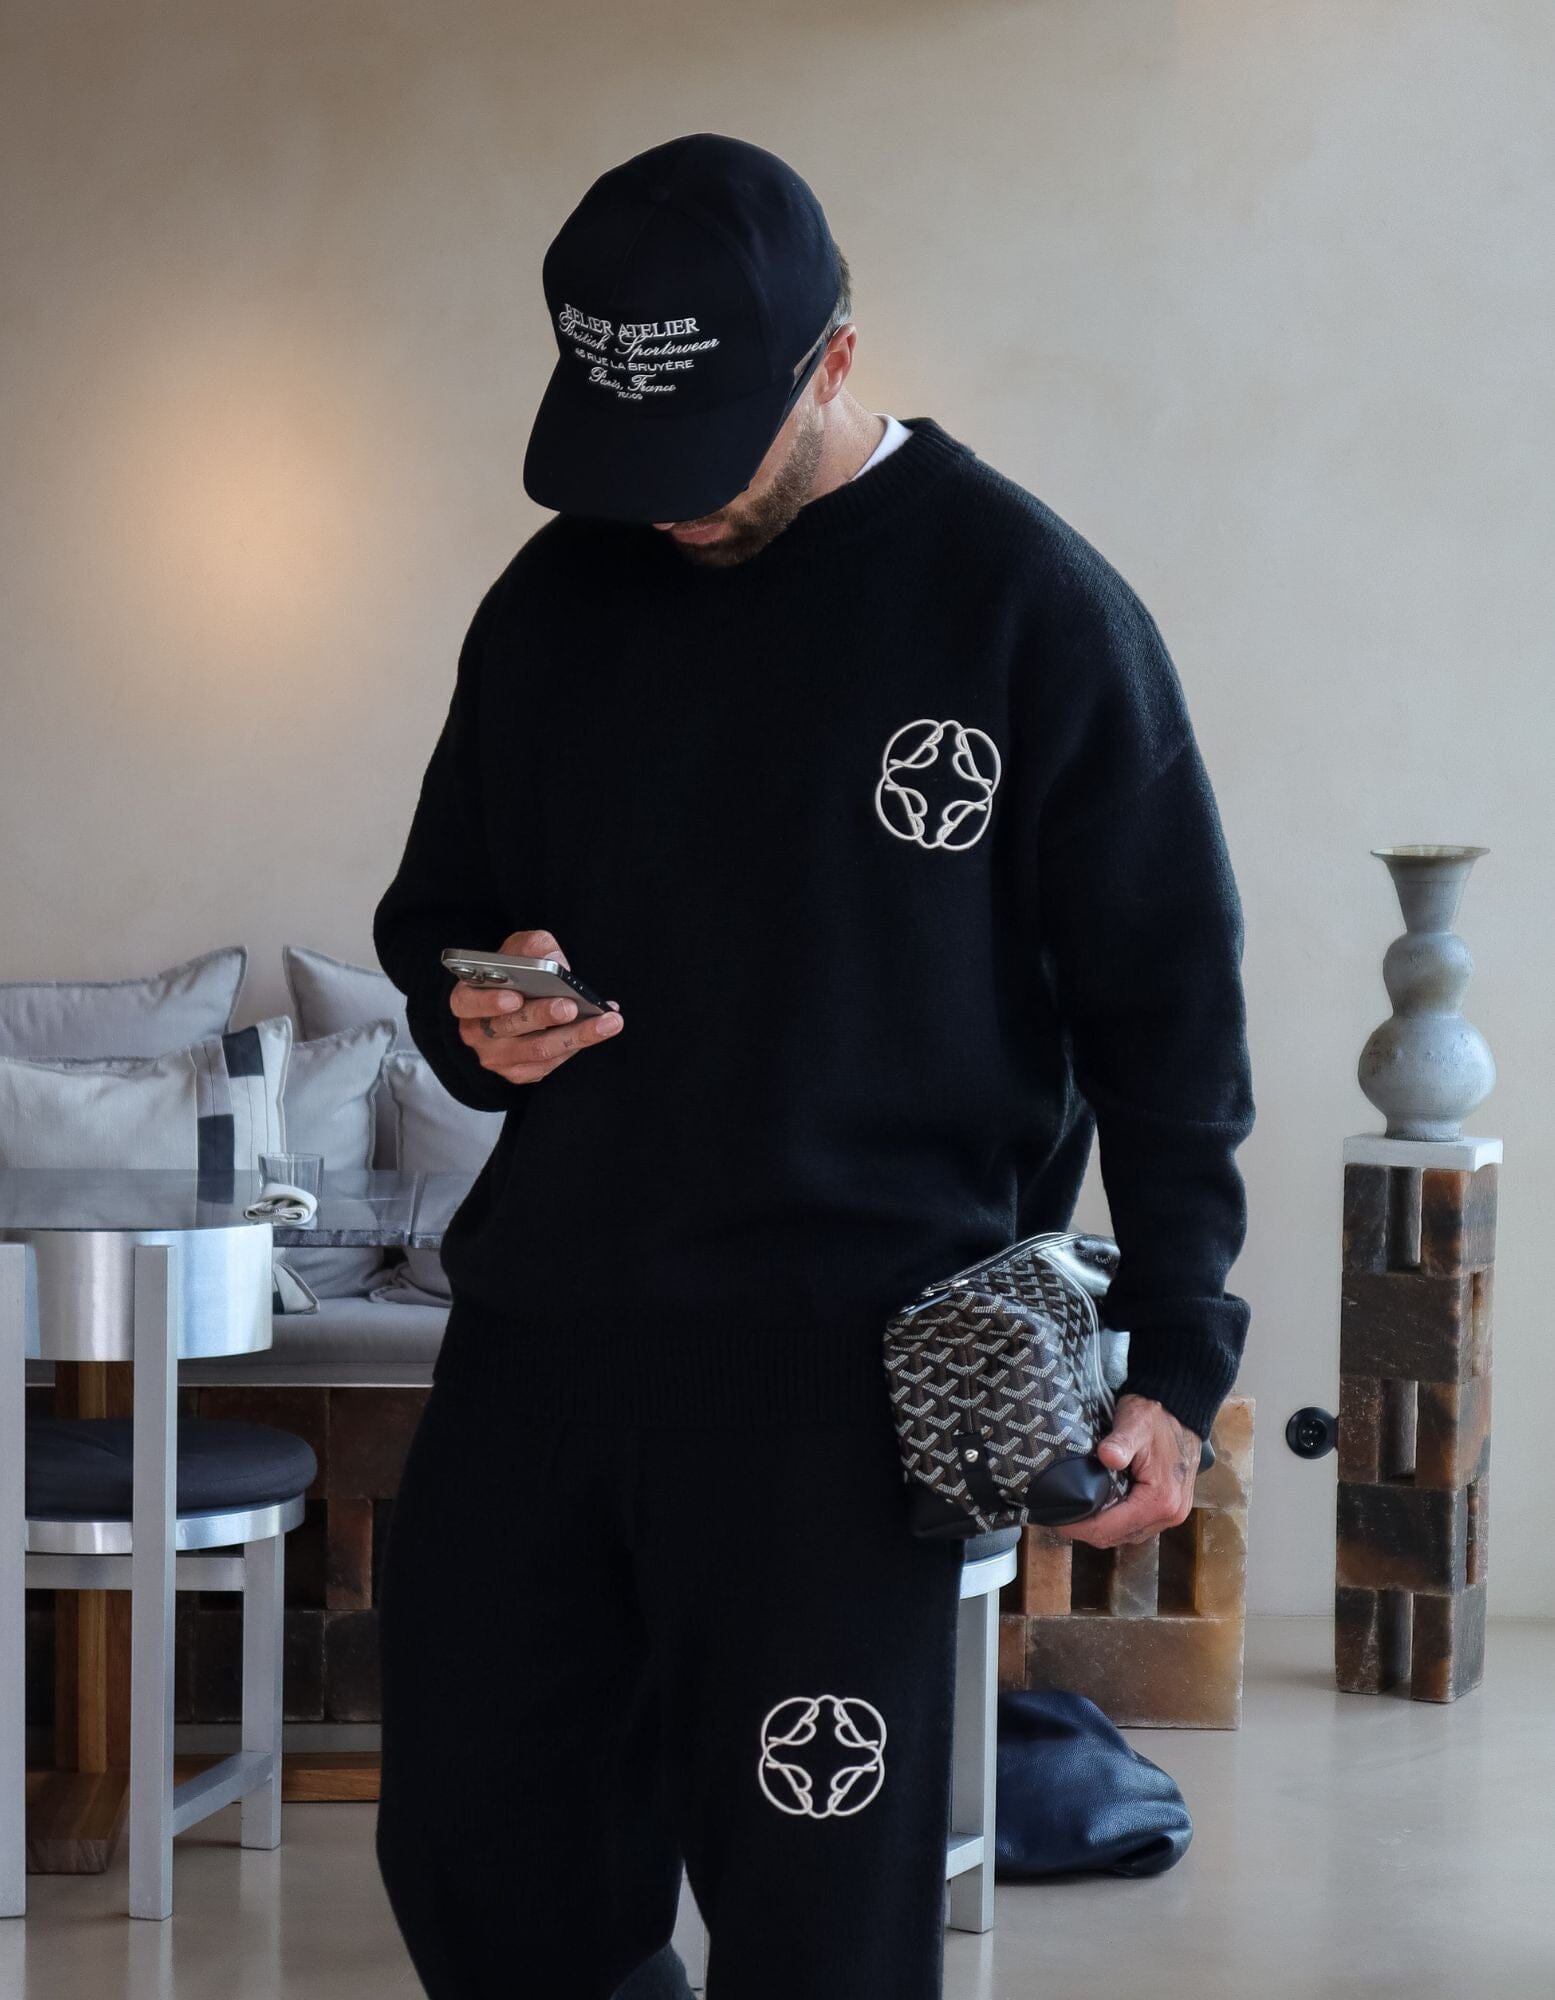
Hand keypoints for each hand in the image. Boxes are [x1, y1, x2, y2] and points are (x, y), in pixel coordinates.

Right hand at [449, 928, 623, 1083]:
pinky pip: (551, 1064)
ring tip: (606, 1021)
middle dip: (542, 1016)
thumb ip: (533, 947)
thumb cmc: (512, 976)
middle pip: (509, 1027)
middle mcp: (477, 1033)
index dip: (488, 1002)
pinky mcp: (520, 1072)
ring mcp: (498, 1057)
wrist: (514, 1005)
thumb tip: (557, 963)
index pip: (467, 1002)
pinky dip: (579, 1044)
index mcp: (466, 1000)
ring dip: (575, 1035)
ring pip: (537, 1051)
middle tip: (569, 1005)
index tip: (514, 997)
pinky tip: (602, 1027)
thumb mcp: (517, 951)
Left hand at [1051, 1393, 1201, 1547]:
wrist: (1181, 1412)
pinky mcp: (1169, 1510)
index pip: (1111, 1528)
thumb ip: (1121, 1442)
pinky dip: (1116, 1524)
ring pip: (1127, 1536)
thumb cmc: (1156, 1417)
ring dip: (1101, 1530)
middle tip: (1060, 1516)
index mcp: (1160, 1500)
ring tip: (1075, 1514)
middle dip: (1086, 1531)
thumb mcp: (1135, 1423)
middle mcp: (1170, 1514)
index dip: (1080, 1527)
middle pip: (1117, 1537)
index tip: (1056, 1519)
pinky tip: (1099, 1511)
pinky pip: (1137, 1527)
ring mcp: (1172, 1515)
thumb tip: (1108, 1456)